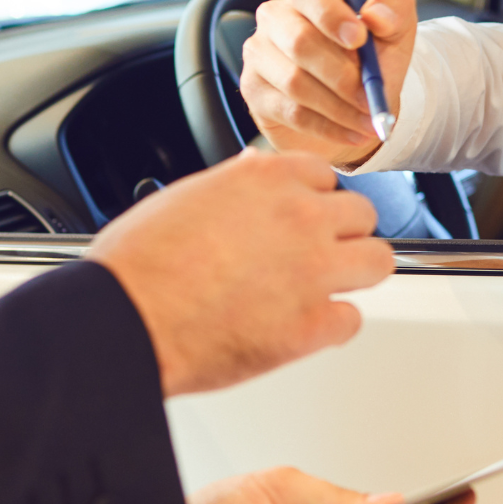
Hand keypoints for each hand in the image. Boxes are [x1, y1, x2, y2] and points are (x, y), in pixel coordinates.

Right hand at [87, 151, 393, 395]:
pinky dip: (332, 327)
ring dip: (355, 274)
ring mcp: (313, 271)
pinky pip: (352, 320)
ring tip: (330, 287)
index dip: (316, 200)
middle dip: (342, 234)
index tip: (310, 215)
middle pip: (361, 214)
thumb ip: (235, 186)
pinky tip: (307, 329)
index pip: (325, 176)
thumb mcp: (187, 196)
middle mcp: (300, 217)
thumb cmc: (139, 263)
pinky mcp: (311, 325)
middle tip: (320, 253)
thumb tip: (252, 175)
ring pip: (378, 260)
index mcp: (269, 179)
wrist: (125, 318)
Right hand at [241, 0, 418, 166]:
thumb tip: (376, 17)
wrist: (355, 106)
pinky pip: (291, 112)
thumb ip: (394, 13)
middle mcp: (275, 18)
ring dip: (339, 107)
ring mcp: (259, 54)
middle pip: (299, 42)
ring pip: (295, 82)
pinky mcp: (254, 91)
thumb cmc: (372, 62)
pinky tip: (354, 134)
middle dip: (341, 74)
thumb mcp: (395, 34)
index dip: (332, 16)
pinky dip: (329, 127)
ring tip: (370, 121)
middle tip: (371, 97)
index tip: (360, 39)